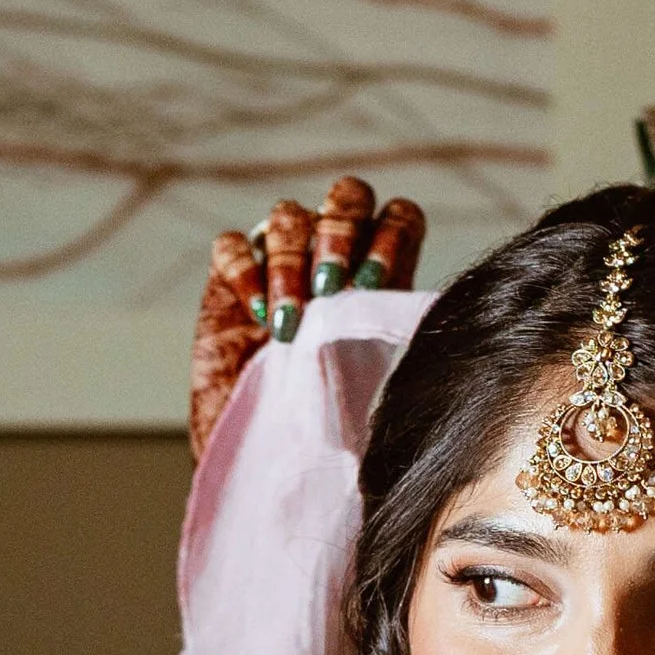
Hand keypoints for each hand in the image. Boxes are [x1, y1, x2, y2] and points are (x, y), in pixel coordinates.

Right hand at [188, 174, 426, 458]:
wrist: (272, 457)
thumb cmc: (335, 423)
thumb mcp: (378, 381)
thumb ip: (395, 338)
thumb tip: (425, 321)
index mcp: (381, 272)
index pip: (399, 216)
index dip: (390, 234)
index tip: (372, 284)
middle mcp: (332, 254)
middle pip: (346, 196)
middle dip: (339, 232)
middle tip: (330, 286)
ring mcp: (279, 260)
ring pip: (287, 216)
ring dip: (290, 262)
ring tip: (290, 321)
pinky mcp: (229, 279)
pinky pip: (231, 245)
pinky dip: (244, 271)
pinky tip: (258, 313)